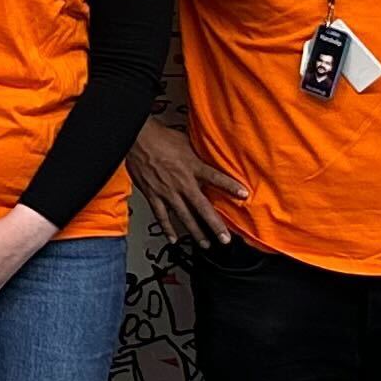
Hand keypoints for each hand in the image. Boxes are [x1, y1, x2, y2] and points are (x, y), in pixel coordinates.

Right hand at [125, 119, 241, 250]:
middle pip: (202, 207)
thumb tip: (212, 150)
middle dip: (215, 225)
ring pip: (184, 216)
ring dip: (196, 232)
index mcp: (193, 167)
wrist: (136, 138)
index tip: (244, 195)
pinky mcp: (153, 196)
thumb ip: (200, 152)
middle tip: (224, 239)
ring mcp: (167, 192)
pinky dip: (167, 229)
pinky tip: (173, 238)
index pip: (216, 178)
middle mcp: (182, 183)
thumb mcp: (186, 141)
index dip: (231, 187)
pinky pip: (161, 216)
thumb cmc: (160, 137)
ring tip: (205, 243)